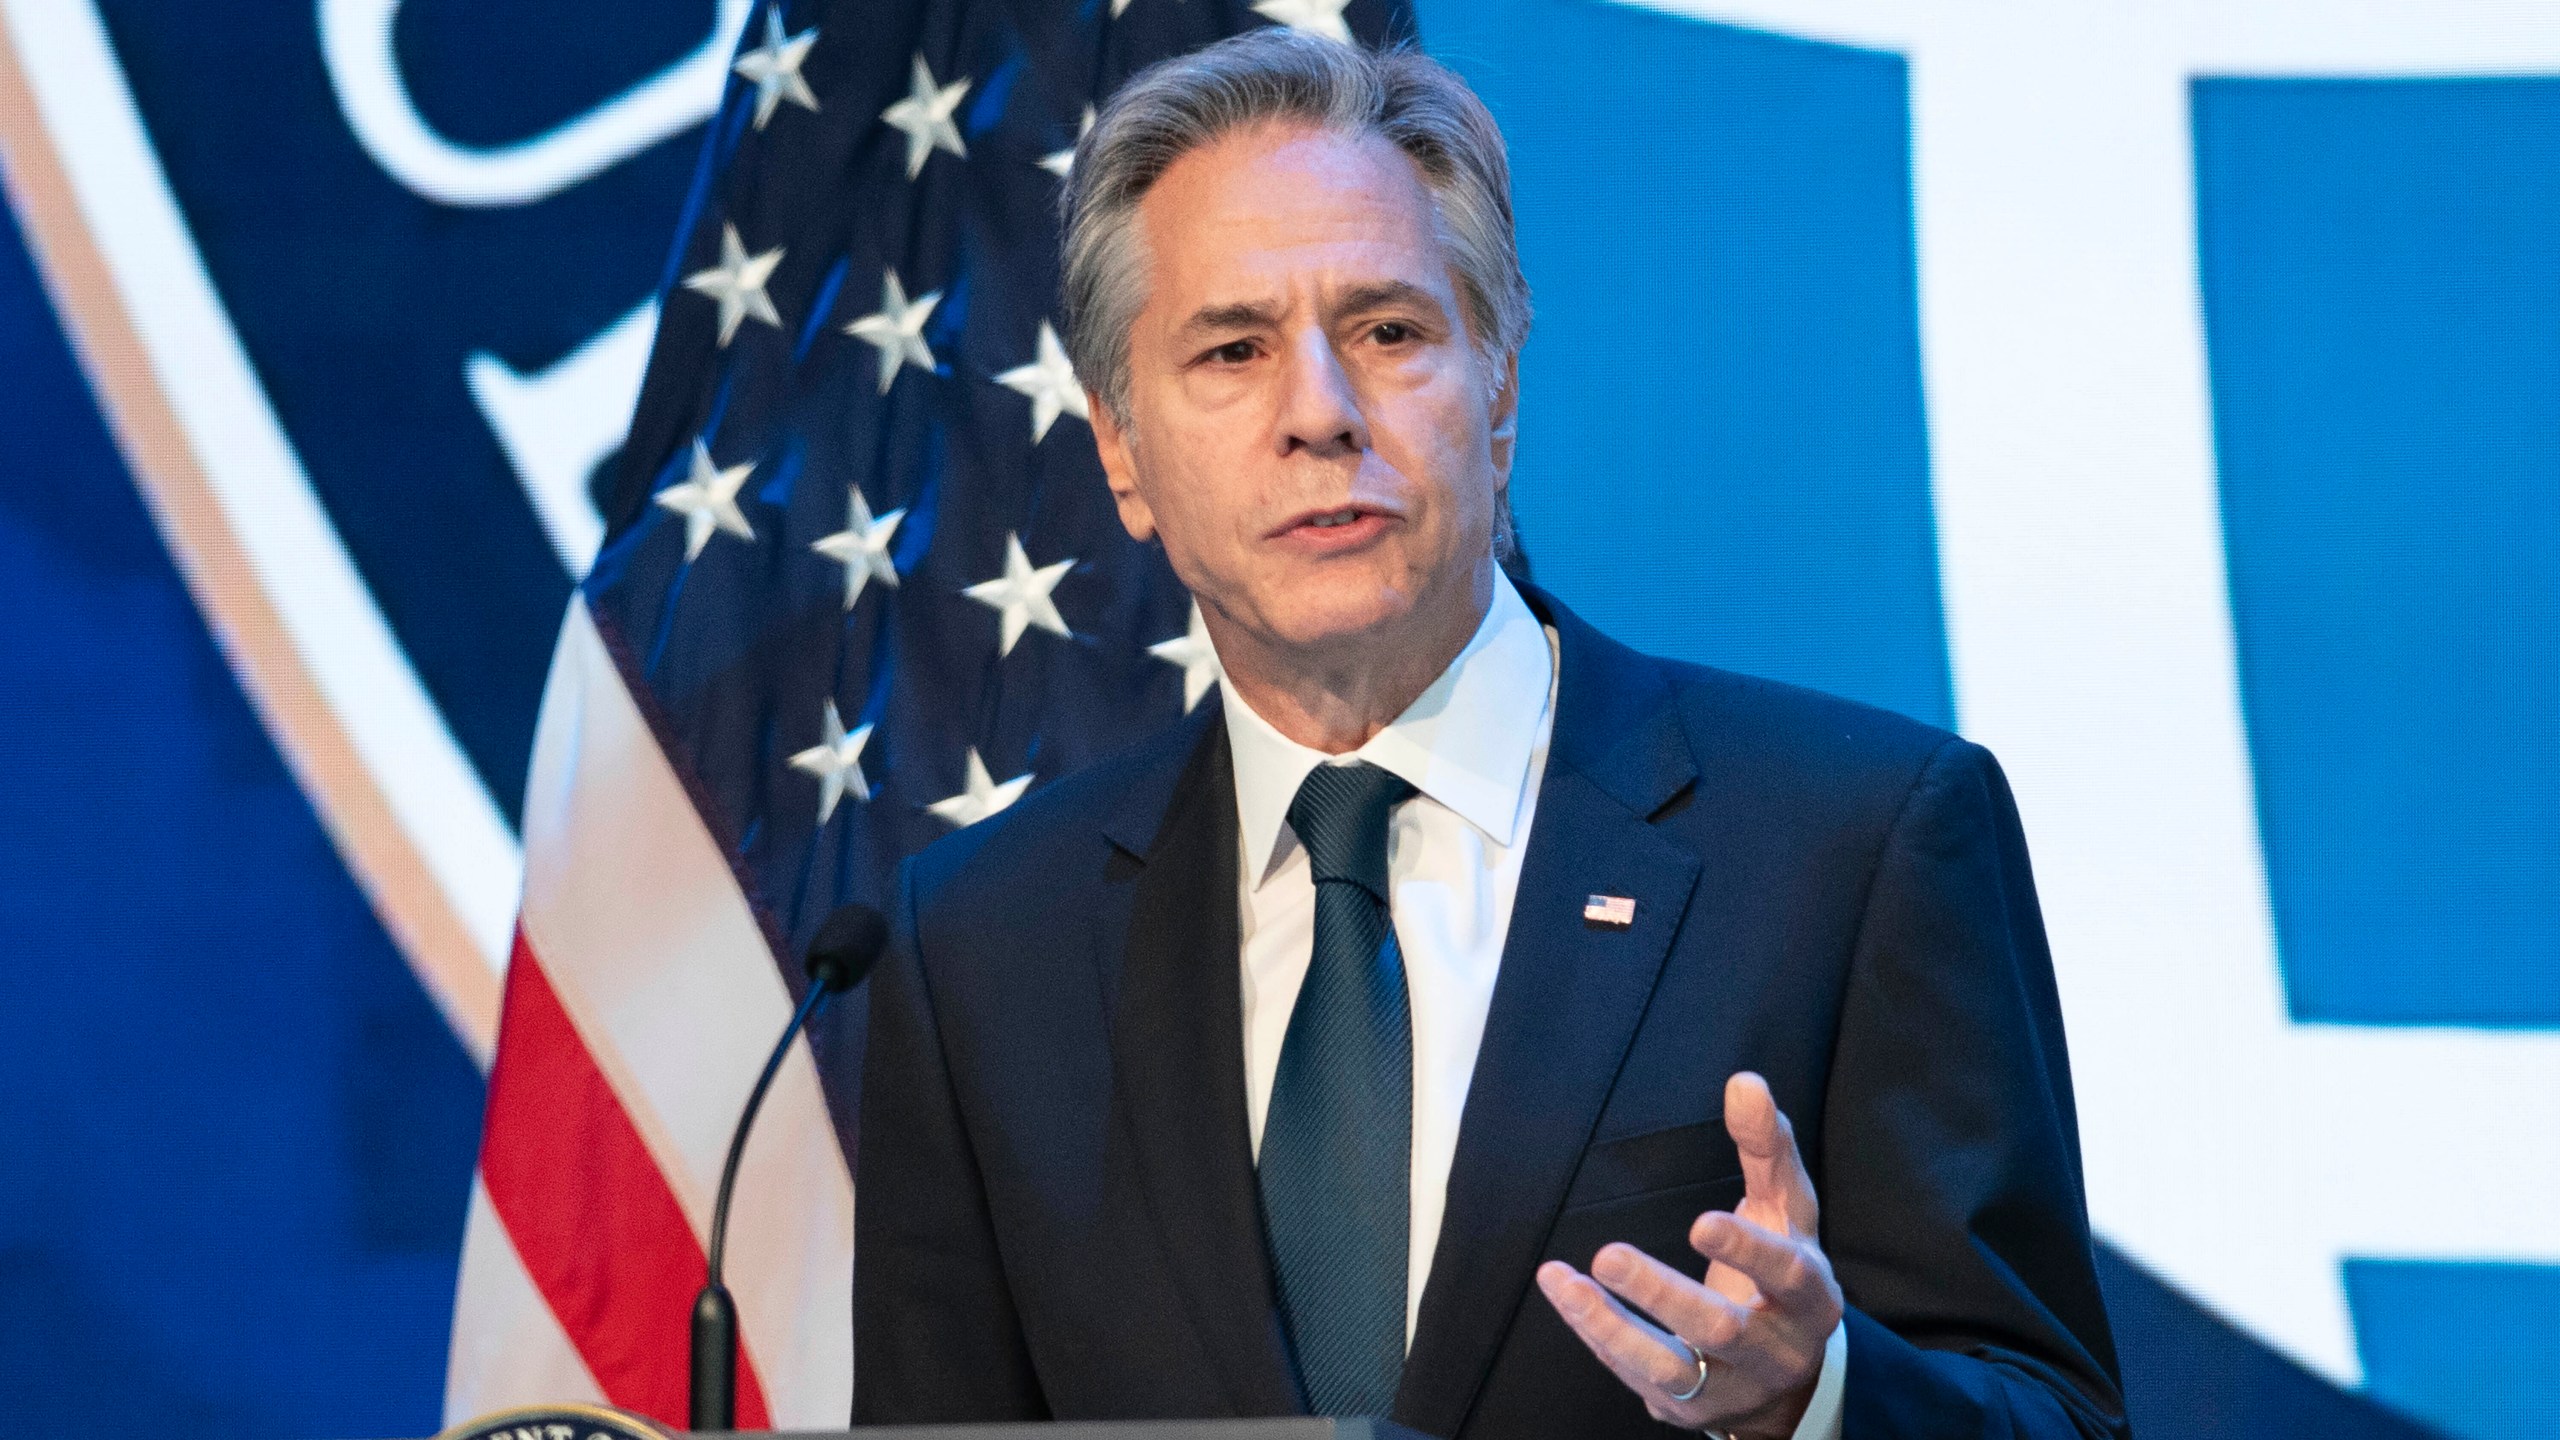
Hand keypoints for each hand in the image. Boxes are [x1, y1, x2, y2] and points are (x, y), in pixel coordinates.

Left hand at [1535, 1073, 1843, 1436]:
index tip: (1701, 1223)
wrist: (1788, 1373)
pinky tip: (1566, 1292)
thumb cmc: (1782, 1270)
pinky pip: (1637, 1376)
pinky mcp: (1689, 1406)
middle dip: (1664, 1295)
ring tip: (1574, 1281)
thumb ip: (1767, 1146)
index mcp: (1811, 1296)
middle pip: (1722, 1329)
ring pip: (1672, 1368)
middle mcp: (1777, 1348)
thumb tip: (1745, 1082)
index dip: (1747, 1252)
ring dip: (1616, 1328)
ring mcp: (1731, 1385)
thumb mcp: (1786, 1210)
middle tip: (1609, 1255)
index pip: (1787, 1276)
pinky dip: (1597, 1334)